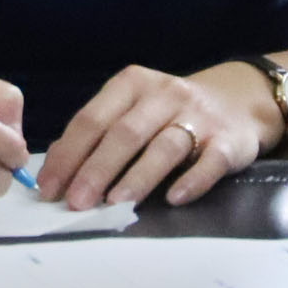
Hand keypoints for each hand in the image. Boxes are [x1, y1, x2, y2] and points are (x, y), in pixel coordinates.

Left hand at [37, 63, 278, 210]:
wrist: (238, 100)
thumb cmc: (170, 112)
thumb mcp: (133, 108)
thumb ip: (99, 133)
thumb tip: (55, 171)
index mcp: (133, 84)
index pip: (92, 119)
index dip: (69, 155)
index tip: (49, 189)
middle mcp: (165, 95)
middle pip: (125, 132)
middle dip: (97, 169)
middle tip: (76, 202)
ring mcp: (198, 116)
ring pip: (164, 146)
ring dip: (138, 176)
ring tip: (116, 203)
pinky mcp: (228, 139)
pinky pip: (210, 161)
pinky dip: (192, 180)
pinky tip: (174, 198)